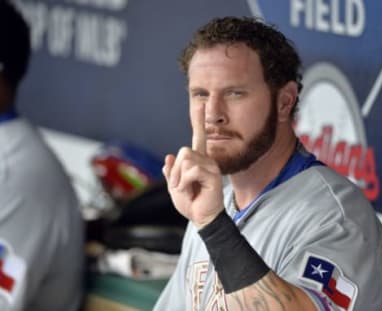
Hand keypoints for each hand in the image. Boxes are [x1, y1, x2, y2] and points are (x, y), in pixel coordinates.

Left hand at [163, 104, 223, 228]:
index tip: (201, 105)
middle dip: (175, 171)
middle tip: (179, 186)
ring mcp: (210, 166)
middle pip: (184, 151)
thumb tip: (168, 157)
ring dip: (179, 178)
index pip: (198, 137)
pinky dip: (185, 182)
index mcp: (197, 161)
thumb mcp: (174, 186)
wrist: (202, 218)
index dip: (199, 121)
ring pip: (186, 160)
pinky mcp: (213, 174)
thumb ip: (171, 172)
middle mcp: (206, 160)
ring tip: (187, 189)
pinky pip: (191, 170)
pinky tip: (192, 191)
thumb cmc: (191, 204)